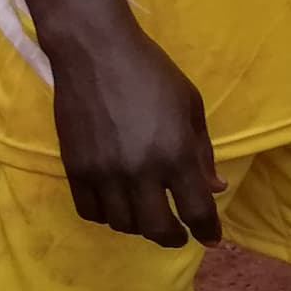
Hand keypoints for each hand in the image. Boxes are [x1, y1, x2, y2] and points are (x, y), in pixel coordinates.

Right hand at [47, 22, 223, 248]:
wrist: (96, 53)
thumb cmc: (152, 71)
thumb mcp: (190, 104)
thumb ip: (202, 151)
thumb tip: (215, 187)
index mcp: (175, 152)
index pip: (196, 209)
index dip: (207, 229)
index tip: (212, 238)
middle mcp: (140, 171)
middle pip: (157, 228)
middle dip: (173, 237)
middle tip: (181, 234)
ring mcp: (104, 174)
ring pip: (122, 224)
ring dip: (140, 226)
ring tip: (150, 214)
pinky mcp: (75, 171)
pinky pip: (91, 212)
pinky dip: (108, 216)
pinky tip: (118, 205)